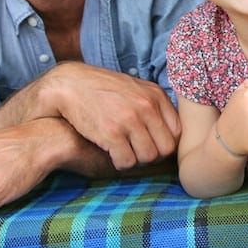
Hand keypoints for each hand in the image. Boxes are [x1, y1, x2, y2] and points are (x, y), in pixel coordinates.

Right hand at [40, 62, 180, 169]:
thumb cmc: (103, 89)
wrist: (70, 84)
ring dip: (136, 160)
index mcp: (155, 95)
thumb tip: (171, 133)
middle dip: (153, 155)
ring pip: (148, 157)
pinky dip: (120, 162)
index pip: (177, 132)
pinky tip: (112, 153)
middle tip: (137, 151)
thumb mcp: (135, 88)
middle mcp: (146, 106)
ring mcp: (129, 119)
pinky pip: (127, 162)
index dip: (165, 143)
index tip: (152, 144)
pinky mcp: (111, 133)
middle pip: (165, 148)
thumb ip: (154, 106)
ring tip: (124, 151)